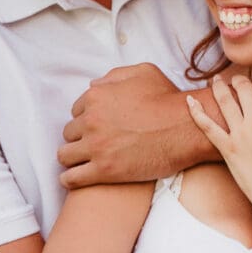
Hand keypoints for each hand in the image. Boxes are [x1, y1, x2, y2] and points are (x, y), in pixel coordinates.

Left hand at [57, 64, 183, 188]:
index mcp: (96, 97)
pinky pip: (71, 178)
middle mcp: (91, 120)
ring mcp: (96, 146)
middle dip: (80, 138)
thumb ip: (114, 76)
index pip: (76, 111)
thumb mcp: (144, 73)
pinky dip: (70, 179)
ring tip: (84, 163)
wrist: (187, 128)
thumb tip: (94, 85)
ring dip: (73, 158)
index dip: (87, 120)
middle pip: (69, 133)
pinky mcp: (104, 170)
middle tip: (94, 145)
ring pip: (64, 155)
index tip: (97, 128)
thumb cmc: (169, 100)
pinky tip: (76, 179)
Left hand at [185, 72, 251, 210]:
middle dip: (241, 79)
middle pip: (245, 89)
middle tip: (237, 78)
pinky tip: (190, 100)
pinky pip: (208, 126)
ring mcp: (240, 135)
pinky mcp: (227, 149)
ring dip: (219, 87)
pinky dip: (197, 112)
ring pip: (225, 101)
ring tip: (216, 80)